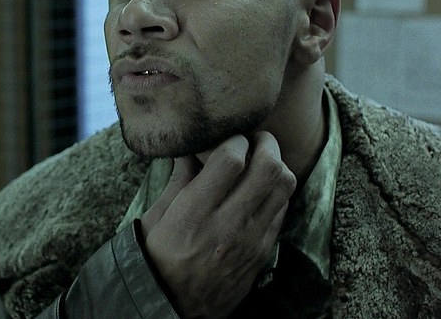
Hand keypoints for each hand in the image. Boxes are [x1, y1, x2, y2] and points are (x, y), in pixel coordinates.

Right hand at [140, 132, 296, 317]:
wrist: (171, 306)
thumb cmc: (156, 257)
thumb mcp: (156, 216)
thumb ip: (179, 179)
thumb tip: (190, 147)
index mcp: (194, 214)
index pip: (231, 160)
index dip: (234, 139)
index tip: (227, 138)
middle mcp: (227, 226)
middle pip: (269, 168)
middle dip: (265, 143)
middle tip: (254, 140)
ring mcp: (251, 241)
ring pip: (284, 187)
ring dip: (276, 165)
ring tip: (260, 162)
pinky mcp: (263, 252)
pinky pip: (283, 210)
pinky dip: (276, 191)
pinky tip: (259, 191)